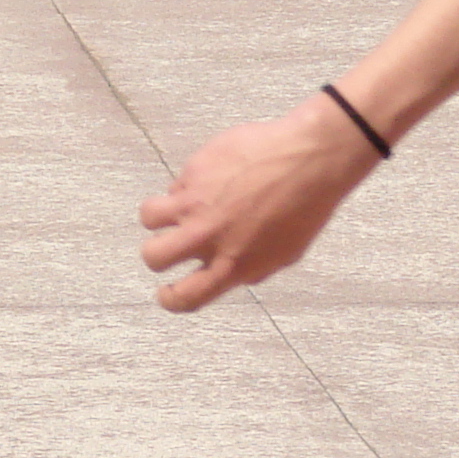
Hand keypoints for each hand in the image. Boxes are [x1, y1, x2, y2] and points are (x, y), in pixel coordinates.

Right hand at [137, 95, 383, 312]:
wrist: (309, 159)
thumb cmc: (305, 206)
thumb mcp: (283, 254)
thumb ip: (250, 268)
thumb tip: (230, 272)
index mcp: (232, 264)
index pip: (185, 296)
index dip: (169, 298)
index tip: (165, 293)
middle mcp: (207, 237)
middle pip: (154, 256)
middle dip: (156, 255)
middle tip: (166, 246)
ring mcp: (196, 202)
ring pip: (149, 216)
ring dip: (159, 215)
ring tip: (177, 208)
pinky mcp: (194, 171)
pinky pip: (177, 182)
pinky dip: (188, 184)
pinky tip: (214, 178)